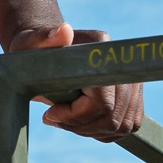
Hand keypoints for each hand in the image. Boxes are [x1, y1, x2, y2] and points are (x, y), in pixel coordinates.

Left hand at [8, 23, 143, 141]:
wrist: (47, 53)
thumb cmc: (33, 50)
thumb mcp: (28, 44)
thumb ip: (42, 37)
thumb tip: (64, 31)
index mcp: (101, 46)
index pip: (102, 102)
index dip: (76, 116)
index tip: (49, 114)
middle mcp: (123, 61)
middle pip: (114, 117)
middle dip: (81, 126)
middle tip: (55, 119)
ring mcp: (132, 78)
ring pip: (123, 125)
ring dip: (91, 131)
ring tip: (65, 120)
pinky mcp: (134, 94)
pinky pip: (128, 125)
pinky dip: (103, 131)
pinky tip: (80, 123)